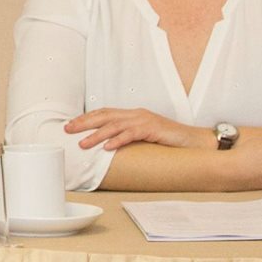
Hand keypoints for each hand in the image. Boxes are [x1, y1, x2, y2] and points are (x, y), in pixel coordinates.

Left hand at [65, 108, 198, 150]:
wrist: (194, 140)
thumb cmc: (169, 141)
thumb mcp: (144, 136)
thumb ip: (127, 137)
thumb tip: (107, 146)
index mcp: (132, 115)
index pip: (104, 113)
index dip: (86, 118)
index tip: (70, 125)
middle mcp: (136, 114)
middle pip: (105, 116)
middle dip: (84, 123)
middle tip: (67, 130)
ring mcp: (144, 120)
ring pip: (114, 125)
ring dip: (96, 135)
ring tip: (83, 143)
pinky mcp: (153, 129)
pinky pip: (132, 134)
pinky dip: (118, 140)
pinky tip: (107, 147)